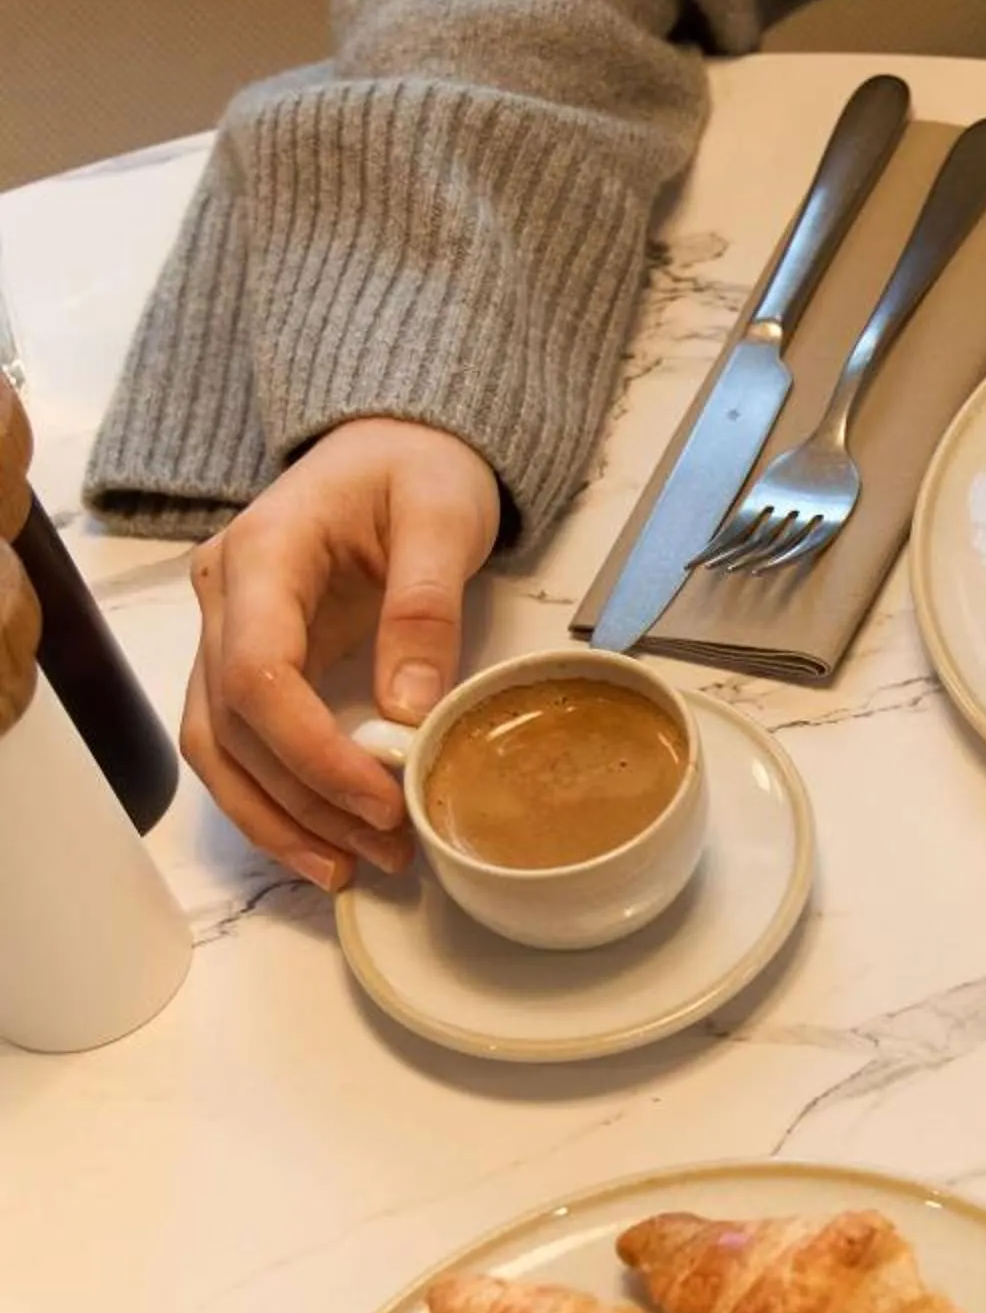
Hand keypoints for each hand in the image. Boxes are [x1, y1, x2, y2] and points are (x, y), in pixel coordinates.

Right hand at [183, 420, 501, 887]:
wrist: (394, 444)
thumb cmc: (416, 467)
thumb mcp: (441, 515)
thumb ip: (423, 607)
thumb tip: (408, 713)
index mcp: (262, 553)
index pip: (255, 674)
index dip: (309, 752)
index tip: (380, 800)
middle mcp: (224, 598)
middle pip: (229, 726)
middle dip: (303, 802)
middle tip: (388, 849)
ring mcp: (227, 632)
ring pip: (218, 750)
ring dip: (278, 820)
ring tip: (354, 869)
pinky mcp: (248, 662)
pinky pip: (239, 746)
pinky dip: (275, 802)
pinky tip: (328, 844)